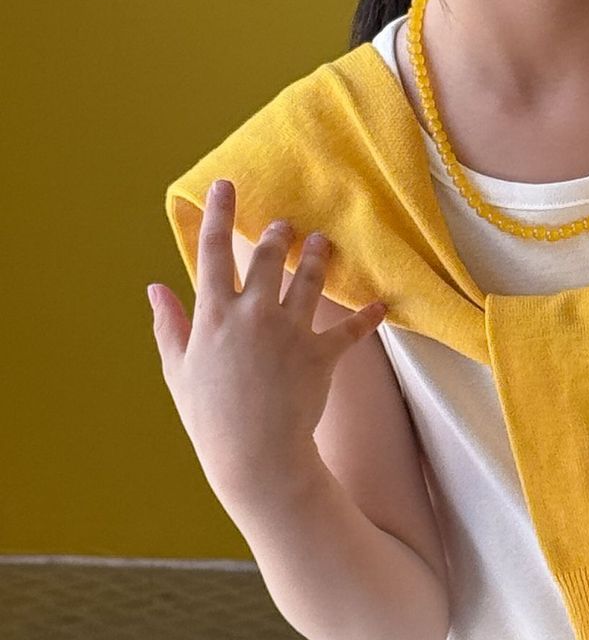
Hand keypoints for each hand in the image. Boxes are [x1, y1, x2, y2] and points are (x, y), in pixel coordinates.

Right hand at [147, 178, 387, 499]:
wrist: (254, 455)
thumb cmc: (209, 416)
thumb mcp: (178, 369)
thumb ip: (168, 325)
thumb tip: (155, 289)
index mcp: (214, 314)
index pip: (213, 252)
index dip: (218, 214)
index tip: (224, 185)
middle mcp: (253, 314)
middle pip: (267, 258)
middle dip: (277, 236)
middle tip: (285, 225)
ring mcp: (289, 332)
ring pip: (309, 280)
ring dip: (317, 257)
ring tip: (323, 242)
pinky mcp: (321, 355)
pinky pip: (351, 330)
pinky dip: (368, 317)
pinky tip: (382, 305)